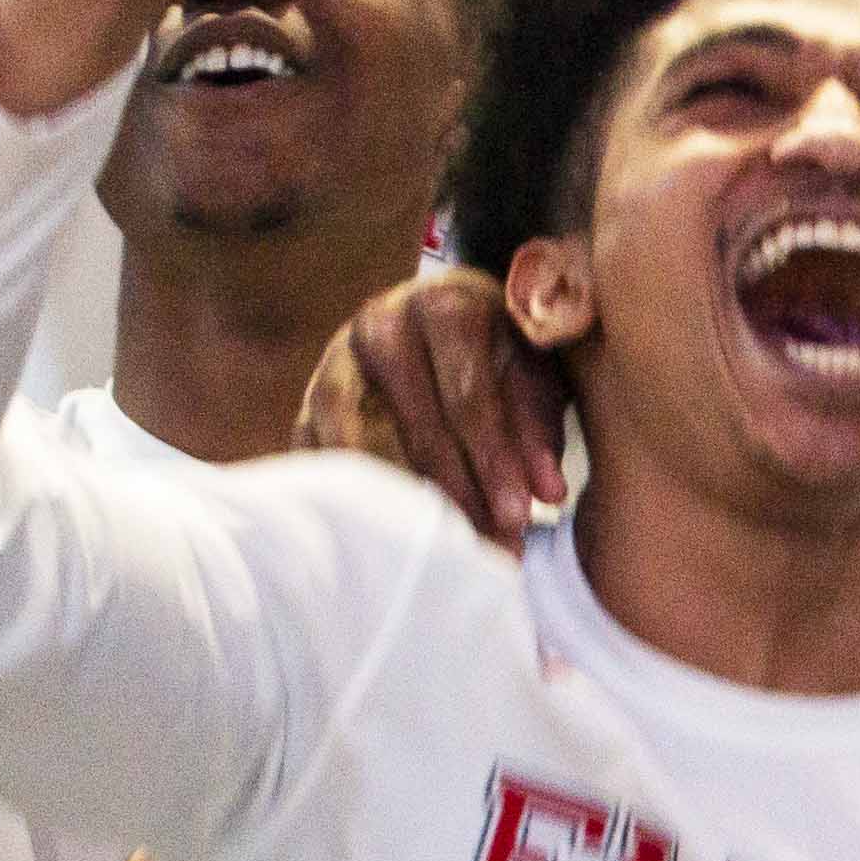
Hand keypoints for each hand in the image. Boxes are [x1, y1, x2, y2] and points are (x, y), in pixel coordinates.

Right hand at [301, 264, 571, 540]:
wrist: (444, 322)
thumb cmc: (499, 354)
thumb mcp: (533, 378)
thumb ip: (539, 431)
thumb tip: (548, 494)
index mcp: (444, 308)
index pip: (468, 398)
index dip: (493, 463)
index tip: (518, 518)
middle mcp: (381, 326)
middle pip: (416, 425)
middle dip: (458, 493)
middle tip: (490, 546)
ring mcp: (337, 364)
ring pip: (361, 445)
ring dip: (405, 504)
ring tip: (444, 552)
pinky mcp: (311, 402)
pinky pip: (322, 457)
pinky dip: (354, 501)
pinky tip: (387, 541)